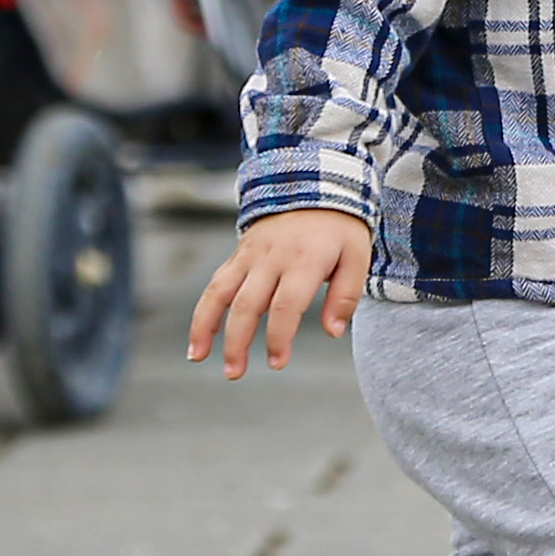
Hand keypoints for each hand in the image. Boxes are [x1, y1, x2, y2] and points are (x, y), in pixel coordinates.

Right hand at [190, 207, 370, 377]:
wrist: (313, 182)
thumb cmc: (340, 227)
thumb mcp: (357, 255)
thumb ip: (346, 295)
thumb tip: (332, 331)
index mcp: (305, 259)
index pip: (286, 305)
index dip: (279, 336)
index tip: (277, 362)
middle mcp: (272, 257)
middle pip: (248, 304)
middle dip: (238, 341)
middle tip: (235, 372)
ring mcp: (251, 255)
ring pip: (221, 292)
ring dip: (206, 326)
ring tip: (198, 357)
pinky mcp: (239, 255)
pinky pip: (215, 284)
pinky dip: (203, 311)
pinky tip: (197, 340)